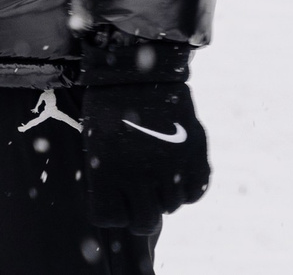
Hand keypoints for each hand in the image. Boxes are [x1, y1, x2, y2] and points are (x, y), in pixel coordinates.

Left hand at [81, 80, 208, 228]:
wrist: (138, 68)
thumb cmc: (109, 106)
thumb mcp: (96, 144)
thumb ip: (109, 179)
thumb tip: (126, 208)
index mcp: (106, 173)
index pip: (110, 219)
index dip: (113, 212)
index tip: (115, 200)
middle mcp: (138, 175)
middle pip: (145, 222)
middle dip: (142, 215)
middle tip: (142, 200)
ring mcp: (169, 164)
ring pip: (171, 206)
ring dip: (165, 197)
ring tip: (160, 177)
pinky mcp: (193, 151)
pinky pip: (196, 191)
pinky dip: (189, 189)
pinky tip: (180, 176)